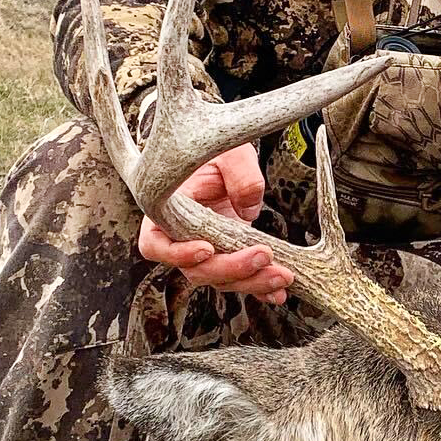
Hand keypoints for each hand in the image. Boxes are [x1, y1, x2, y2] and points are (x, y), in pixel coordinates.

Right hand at [137, 143, 294, 303]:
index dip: (178, 253)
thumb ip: (239, 173)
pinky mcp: (228, 255)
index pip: (156, 245)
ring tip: (283, 276)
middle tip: (264, 256)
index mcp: (165, 212)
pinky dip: (260, 289)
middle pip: (196, 270)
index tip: (207, 248)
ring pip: (221, 279)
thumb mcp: (229, 149)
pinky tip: (279, 294)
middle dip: (231, 269)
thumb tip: (249, 210)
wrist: (228, 158)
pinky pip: (241, 280)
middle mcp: (181, 238)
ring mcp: (205, 251)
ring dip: (252, 282)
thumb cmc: (216, 145)